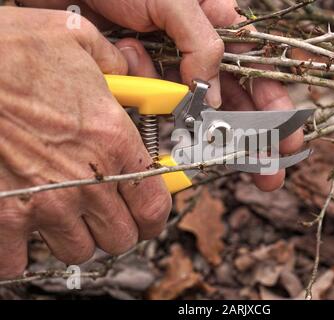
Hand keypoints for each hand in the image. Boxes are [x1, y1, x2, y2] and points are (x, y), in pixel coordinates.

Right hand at [0, 7, 170, 278]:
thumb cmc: (9, 50)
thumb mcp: (77, 38)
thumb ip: (115, 62)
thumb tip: (128, 70)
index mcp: (111, 140)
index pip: (154, 205)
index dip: (154, 216)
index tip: (148, 214)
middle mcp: (84, 179)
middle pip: (119, 237)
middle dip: (116, 227)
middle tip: (106, 212)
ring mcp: (43, 203)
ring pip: (77, 250)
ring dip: (75, 236)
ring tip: (66, 213)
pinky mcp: (3, 215)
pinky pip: (20, 260)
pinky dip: (23, 250)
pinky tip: (24, 225)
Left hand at [21, 0, 303, 190]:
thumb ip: (202, 42)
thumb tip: (213, 93)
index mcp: (220, 28)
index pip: (259, 73)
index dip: (277, 108)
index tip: (288, 141)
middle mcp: (201, 55)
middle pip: (238, 103)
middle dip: (255, 138)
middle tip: (268, 173)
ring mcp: (173, 72)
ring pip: (202, 115)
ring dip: (209, 138)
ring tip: (219, 159)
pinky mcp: (145, 84)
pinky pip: (163, 114)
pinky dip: (165, 125)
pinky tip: (159, 121)